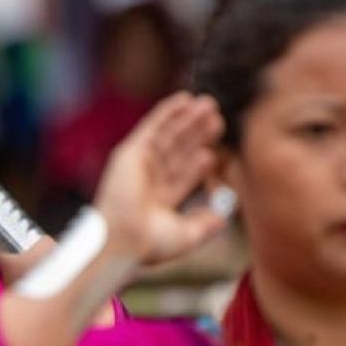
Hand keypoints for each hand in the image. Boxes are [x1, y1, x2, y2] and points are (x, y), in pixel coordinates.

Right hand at [92, 92, 228, 265]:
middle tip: (217, 118)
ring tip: (209, 104)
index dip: (201, 159)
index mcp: (159, 200)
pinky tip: (184, 100)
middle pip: (178, 151)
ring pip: (169, 136)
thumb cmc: (149, 244)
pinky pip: (152, 127)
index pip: (184, 174)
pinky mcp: (131, 153)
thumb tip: (222, 218)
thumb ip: (206, 225)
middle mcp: (148, 180)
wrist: (123, 239)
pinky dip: (167, 112)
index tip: (217, 147)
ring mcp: (139, 165)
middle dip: (197, 134)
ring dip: (188, 119)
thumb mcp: (187, 236)